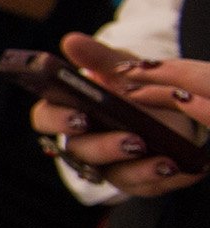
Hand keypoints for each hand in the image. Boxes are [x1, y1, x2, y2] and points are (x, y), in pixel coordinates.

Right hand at [36, 33, 206, 197]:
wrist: (169, 109)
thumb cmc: (133, 88)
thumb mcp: (120, 69)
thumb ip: (97, 58)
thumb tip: (70, 40)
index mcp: (68, 112)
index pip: (45, 118)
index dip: (58, 120)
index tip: (80, 115)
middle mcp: (82, 142)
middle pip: (79, 151)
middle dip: (104, 147)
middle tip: (132, 139)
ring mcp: (107, 165)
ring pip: (111, 175)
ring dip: (137, 169)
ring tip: (165, 160)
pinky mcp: (134, 181)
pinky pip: (145, 187)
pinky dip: (165, 179)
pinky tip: (182, 167)